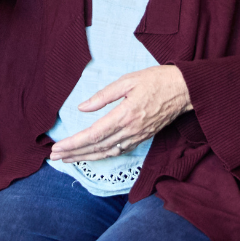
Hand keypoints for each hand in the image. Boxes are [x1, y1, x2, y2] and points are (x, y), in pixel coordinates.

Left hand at [48, 65, 191, 162]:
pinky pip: (119, 151)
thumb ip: (103, 96)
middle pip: (97, 148)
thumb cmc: (156, 81)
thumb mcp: (127, 81)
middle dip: (74, 154)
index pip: (93, 135)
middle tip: (54, 157)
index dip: (73, 144)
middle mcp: (130, 131)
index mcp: (125, 115)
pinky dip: (103, 155)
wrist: (185, 90)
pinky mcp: (142, 138)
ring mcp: (138, 137)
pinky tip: (91, 155)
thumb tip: (82, 108)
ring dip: (86, 157)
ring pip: (107, 153)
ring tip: (67, 159)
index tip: (57, 148)